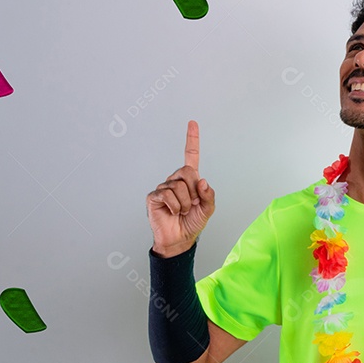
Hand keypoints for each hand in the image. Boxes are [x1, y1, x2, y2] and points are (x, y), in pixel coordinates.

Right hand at [146, 120, 215, 256]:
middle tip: (192, 204)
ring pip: (179, 185)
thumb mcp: (208, 209)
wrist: (180, 240)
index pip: (191, 155)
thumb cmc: (192, 223)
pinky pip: (168, 194)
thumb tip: (203, 181)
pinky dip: (175, 206)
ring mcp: (163, 187)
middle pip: (188, 171)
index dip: (192, 139)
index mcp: (189, 180)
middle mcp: (175, 180)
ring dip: (186, 202)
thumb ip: (209, 195)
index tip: (192, 123)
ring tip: (182, 211)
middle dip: (194, 190)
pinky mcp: (154, 196)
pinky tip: (173, 211)